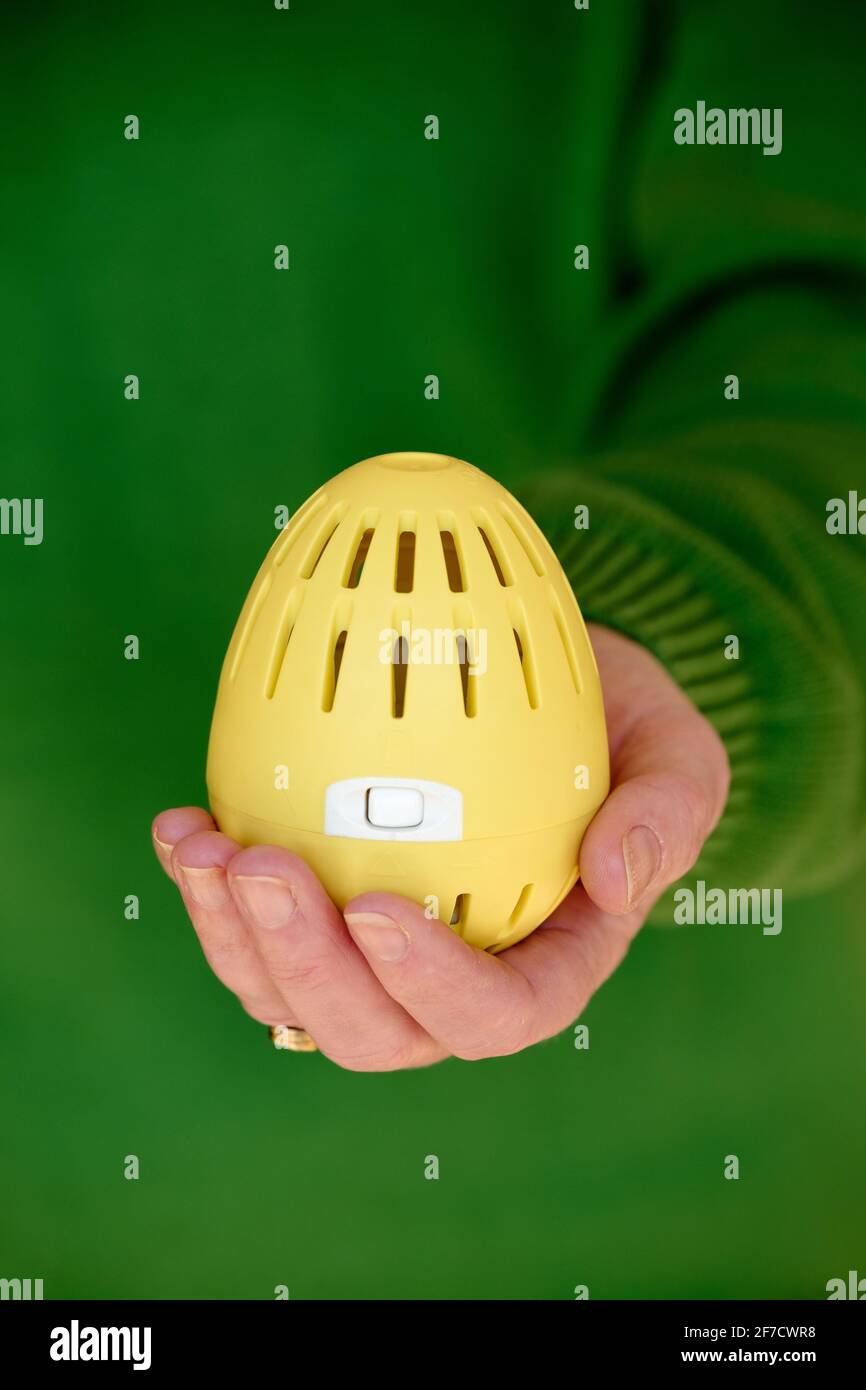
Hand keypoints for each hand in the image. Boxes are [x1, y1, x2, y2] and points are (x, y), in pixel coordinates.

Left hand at [152, 625, 728, 1069]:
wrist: (547, 698)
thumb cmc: (616, 734)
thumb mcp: (676, 756)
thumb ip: (668, 814)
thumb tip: (614, 877)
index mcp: (546, 967)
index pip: (494, 1016)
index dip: (430, 985)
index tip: (378, 906)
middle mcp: (451, 980)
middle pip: (371, 1030)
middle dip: (306, 967)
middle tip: (265, 867)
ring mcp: (375, 956)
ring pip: (293, 997)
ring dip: (236, 938)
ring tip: (207, 849)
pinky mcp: (319, 912)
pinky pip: (251, 934)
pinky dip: (208, 891)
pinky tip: (185, 827)